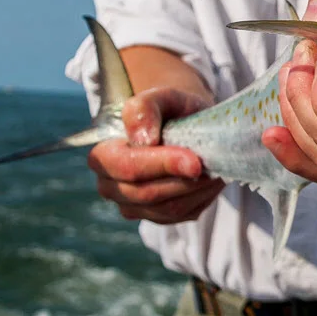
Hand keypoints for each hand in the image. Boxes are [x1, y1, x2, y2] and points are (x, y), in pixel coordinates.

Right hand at [87, 87, 223, 223]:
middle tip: (210, 163)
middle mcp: (111, 187)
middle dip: (183, 179)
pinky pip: (184, 214)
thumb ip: (144, 109)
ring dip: (197, 189)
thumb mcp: (160, 98)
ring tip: (213, 167)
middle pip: (147, 193)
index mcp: (103, 156)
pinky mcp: (160, 217)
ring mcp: (135, 207)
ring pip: (168, 208)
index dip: (161, 165)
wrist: (186, 125)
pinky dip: (203, 197)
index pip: (126, 167)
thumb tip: (143, 140)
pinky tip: (210, 178)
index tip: (194, 161)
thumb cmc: (169, 110)